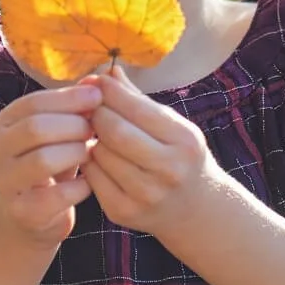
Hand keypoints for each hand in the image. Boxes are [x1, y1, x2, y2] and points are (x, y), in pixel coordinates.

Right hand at [0, 83, 100, 247]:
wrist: (33, 214)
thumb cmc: (52, 162)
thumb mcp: (59, 130)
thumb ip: (74, 105)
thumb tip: (99, 78)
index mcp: (2, 124)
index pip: (33, 102)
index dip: (69, 98)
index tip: (98, 97)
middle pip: (36, 128)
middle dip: (73, 126)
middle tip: (95, 129)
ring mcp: (5, 183)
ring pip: (42, 160)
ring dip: (75, 153)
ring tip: (91, 153)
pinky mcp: (21, 211)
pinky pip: (54, 196)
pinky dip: (78, 187)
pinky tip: (88, 183)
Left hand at [79, 64, 222, 237]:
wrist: (195, 209)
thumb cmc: (181, 157)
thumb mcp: (172, 125)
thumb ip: (138, 100)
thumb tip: (107, 73)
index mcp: (183, 140)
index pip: (135, 108)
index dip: (109, 92)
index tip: (97, 82)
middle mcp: (168, 169)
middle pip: (114, 131)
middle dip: (96, 113)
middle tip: (90, 106)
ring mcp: (145, 194)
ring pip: (99, 153)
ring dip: (92, 137)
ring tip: (97, 131)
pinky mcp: (123, 212)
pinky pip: (92, 177)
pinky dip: (89, 161)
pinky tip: (98, 156)